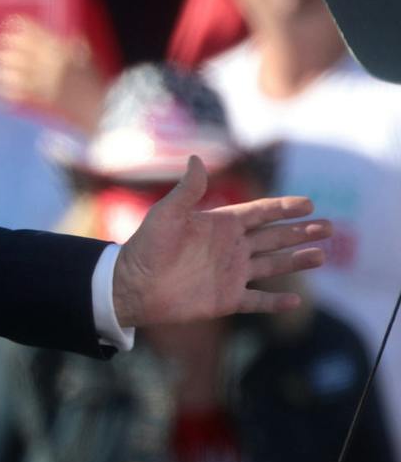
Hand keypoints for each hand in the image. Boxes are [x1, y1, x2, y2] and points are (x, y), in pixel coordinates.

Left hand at [0, 16, 105, 131]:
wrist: (103, 110)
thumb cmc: (96, 84)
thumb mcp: (87, 59)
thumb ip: (74, 46)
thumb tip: (67, 39)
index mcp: (63, 49)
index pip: (36, 31)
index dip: (20, 24)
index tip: (11, 22)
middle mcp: (51, 61)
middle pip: (18, 47)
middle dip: (5, 44)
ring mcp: (43, 80)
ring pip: (11, 67)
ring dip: (1, 64)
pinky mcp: (39, 98)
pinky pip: (14, 90)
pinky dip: (4, 87)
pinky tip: (0, 84)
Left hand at [112, 156, 327, 328]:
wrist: (131, 285)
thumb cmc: (146, 246)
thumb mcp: (168, 214)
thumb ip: (189, 190)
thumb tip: (197, 158)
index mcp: (219, 225)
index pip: (260, 213)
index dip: (283, 208)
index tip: (309, 203)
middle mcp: (229, 248)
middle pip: (273, 237)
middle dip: (301, 232)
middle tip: (330, 227)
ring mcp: (230, 274)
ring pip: (272, 266)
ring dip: (297, 261)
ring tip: (322, 255)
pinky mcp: (226, 299)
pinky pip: (257, 301)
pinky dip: (275, 303)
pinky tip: (295, 301)